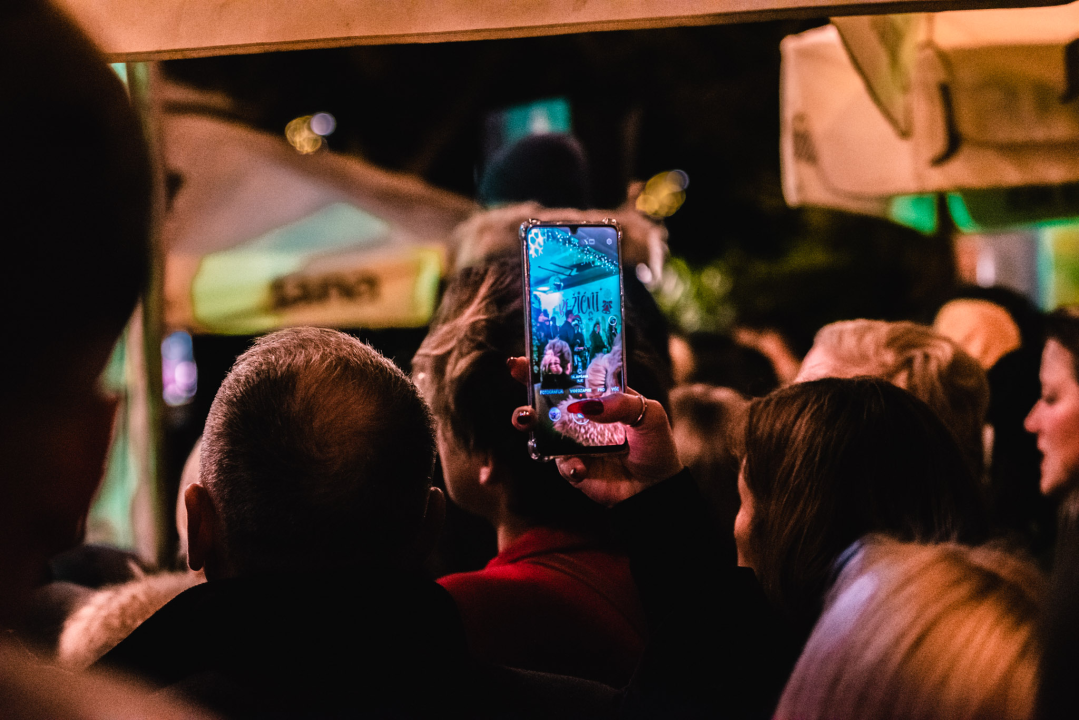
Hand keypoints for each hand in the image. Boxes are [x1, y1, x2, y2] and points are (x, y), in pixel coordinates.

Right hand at [507, 357, 682, 506]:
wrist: (655, 487)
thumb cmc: (654, 443)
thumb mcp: (648, 414)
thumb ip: (621, 404)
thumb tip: (589, 406)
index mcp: (596, 395)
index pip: (568, 375)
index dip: (544, 366)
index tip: (523, 360)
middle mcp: (579, 416)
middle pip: (544, 399)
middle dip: (526, 391)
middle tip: (520, 386)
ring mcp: (572, 442)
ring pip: (540, 430)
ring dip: (528, 422)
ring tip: (528, 421)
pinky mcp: (573, 467)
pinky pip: (561, 464)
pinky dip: (569, 465)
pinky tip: (581, 469)